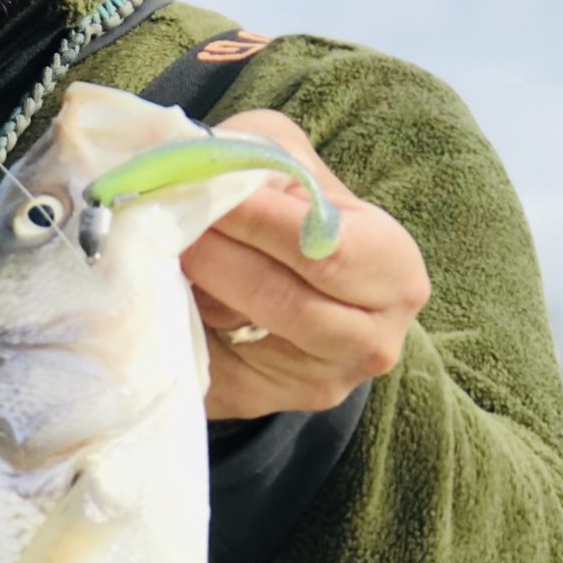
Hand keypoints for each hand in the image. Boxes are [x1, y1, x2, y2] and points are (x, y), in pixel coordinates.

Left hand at [183, 109, 430, 421]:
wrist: (276, 273)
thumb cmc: (285, 208)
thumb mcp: (287, 159)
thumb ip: (262, 159)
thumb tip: (211, 179)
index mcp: (396, 271)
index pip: (323, 248)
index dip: (257, 219)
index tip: (201, 189)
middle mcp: (373, 340)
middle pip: (281, 299)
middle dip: (218, 252)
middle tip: (167, 218)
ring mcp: (320, 382)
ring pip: (242, 331)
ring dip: (196, 285)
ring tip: (165, 245)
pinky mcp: (262, 404)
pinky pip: (210, 360)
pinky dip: (181, 319)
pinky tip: (168, 287)